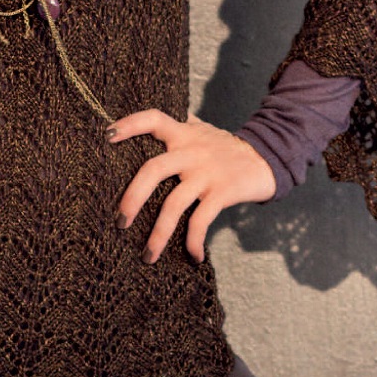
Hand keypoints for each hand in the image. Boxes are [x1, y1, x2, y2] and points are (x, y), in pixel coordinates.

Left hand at [107, 109, 276, 264]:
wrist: (269, 157)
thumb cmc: (228, 147)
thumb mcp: (204, 131)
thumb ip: (184, 127)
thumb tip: (161, 122)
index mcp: (184, 134)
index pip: (153, 119)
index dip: (129, 124)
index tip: (107, 135)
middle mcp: (192, 151)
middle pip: (153, 170)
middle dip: (132, 197)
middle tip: (120, 222)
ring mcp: (207, 172)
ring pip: (174, 204)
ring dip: (159, 233)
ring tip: (148, 256)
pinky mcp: (222, 192)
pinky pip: (201, 221)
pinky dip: (193, 241)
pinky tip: (192, 256)